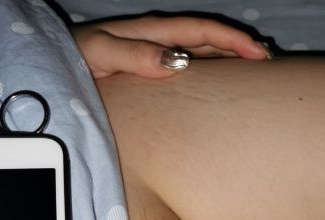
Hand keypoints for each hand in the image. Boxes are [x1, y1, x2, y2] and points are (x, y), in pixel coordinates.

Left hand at [72, 16, 270, 78]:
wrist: (56, 69)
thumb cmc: (74, 59)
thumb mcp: (100, 53)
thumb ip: (134, 54)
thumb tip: (176, 62)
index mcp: (151, 32)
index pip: (200, 31)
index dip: (232, 40)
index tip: (259, 54)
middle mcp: (158, 40)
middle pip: (208, 39)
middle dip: (239, 47)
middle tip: (269, 62)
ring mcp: (155, 54)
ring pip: (201, 52)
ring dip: (228, 59)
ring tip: (254, 72)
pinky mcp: (150, 69)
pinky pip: (188, 67)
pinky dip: (209, 72)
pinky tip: (220, 84)